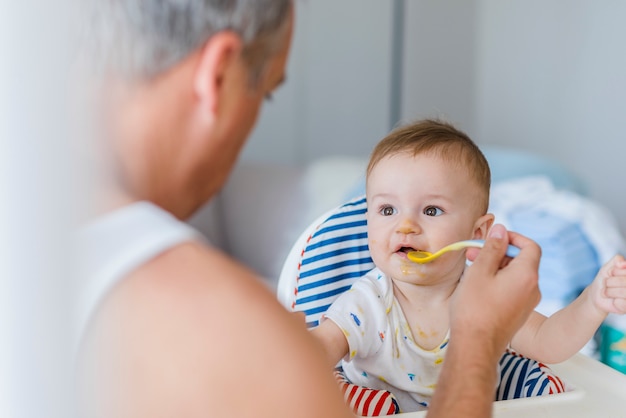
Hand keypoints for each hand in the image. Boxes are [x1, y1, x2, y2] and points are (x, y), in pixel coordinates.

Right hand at [451, 224, 540, 355]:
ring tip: (472, 270)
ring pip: (515, 276)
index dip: (513, 238)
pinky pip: (512, 290)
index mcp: (526, 275)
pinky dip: (498, 283)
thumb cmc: (475, 308)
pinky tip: (478, 288)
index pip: (530, 246)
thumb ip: (492, 248)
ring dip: (496, 268)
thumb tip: (501, 230)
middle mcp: (533, 288)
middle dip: (498, 253)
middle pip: (521, 261)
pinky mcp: (519, 314)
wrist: (476, 346)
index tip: (494, 238)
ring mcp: (527, 303)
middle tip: (473, 253)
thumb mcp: (480, 271)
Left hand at [588, 254, 625, 313]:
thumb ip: (617, 260)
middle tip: (608, 284)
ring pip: (623, 292)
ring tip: (609, 292)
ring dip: (610, 291)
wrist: (597, 294)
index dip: (615, 271)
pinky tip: (613, 300)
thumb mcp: (609, 266)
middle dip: (611, 281)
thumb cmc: (605, 278)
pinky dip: (613, 300)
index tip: (611, 274)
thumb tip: (623, 263)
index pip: (625, 272)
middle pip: (625, 281)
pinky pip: (621, 303)